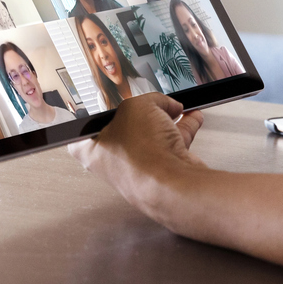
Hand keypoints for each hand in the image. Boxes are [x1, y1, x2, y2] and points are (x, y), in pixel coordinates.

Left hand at [69, 94, 205, 216]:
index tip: (115, 101)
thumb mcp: (137, 107)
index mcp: (93, 150)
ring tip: (176, 107)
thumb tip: (162, 104)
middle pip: (129, 127)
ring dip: (168, 119)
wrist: (172, 184)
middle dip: (145, 112)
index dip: (105, 111)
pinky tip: (191, 118)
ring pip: (154, 136)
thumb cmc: (143, 156)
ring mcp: (141, 168)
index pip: (91, 127)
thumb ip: (150, 100)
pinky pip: (172, 144)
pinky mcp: (164, 172)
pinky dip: (183, 129)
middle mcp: (115, 162)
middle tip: (153, 103)